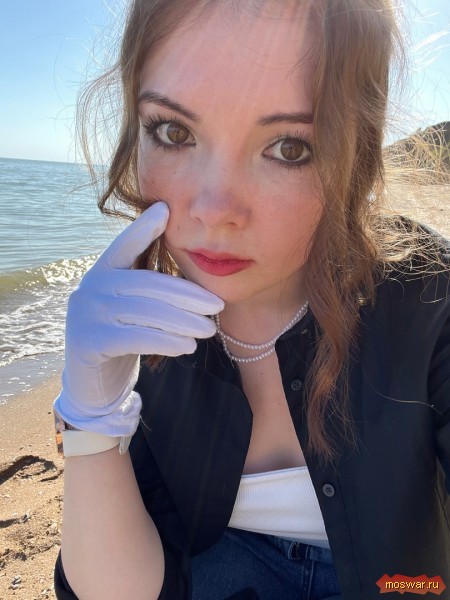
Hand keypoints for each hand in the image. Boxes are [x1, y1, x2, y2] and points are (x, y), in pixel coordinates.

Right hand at [54, 201, 223, 435]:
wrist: (94, 382)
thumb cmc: (122, 336)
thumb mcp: (131, 306)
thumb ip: (150, 287)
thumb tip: (195, 266)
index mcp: (103, 271)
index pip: (124, 245)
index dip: (144, 228)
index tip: (166, 210)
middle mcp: (91, 286)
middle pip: (148, 284)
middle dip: (187, 295)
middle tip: (217, 306)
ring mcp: (87, 313)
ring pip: (145, 312)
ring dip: (183, 322)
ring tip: (208, 331)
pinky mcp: (89, 341)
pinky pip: (136, 338)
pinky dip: (166, 341)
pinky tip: (187, 347)